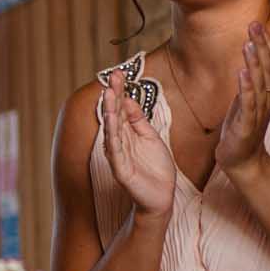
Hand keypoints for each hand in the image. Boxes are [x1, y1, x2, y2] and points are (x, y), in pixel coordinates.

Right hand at [97, 87, 176, 215]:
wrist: (160, 197)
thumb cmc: (155, 169)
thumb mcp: (151, 138)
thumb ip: (138, 120)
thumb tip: (128, 100)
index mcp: (127, 134)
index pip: (121, 108)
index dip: (120, 91)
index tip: (118, 73)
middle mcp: (119, 142)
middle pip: (115, 116)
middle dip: (113, 96)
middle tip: (112, 77)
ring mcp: (118, 156)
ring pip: (112, 131)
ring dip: (110, 113)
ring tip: (109, 95)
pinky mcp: (121, 170)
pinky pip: (115, 151)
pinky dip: (112, 137)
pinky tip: (111, 123)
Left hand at [215, 21, 269, 176]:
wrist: (242, 160)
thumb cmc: (242, 128)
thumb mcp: (246, 100)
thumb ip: (251, 82)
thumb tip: (251, 60)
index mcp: (268, 93)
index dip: (267, 44)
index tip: (258, 25)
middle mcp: (267, 99)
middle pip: (268, 68)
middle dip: (261, 45)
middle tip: (254, 24)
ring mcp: (258, 112)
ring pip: (260, 82)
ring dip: (255, 61)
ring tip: (249, 42)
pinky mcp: (247, 124)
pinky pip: (249, 103)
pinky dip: (246, 87)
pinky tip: (242, 72)